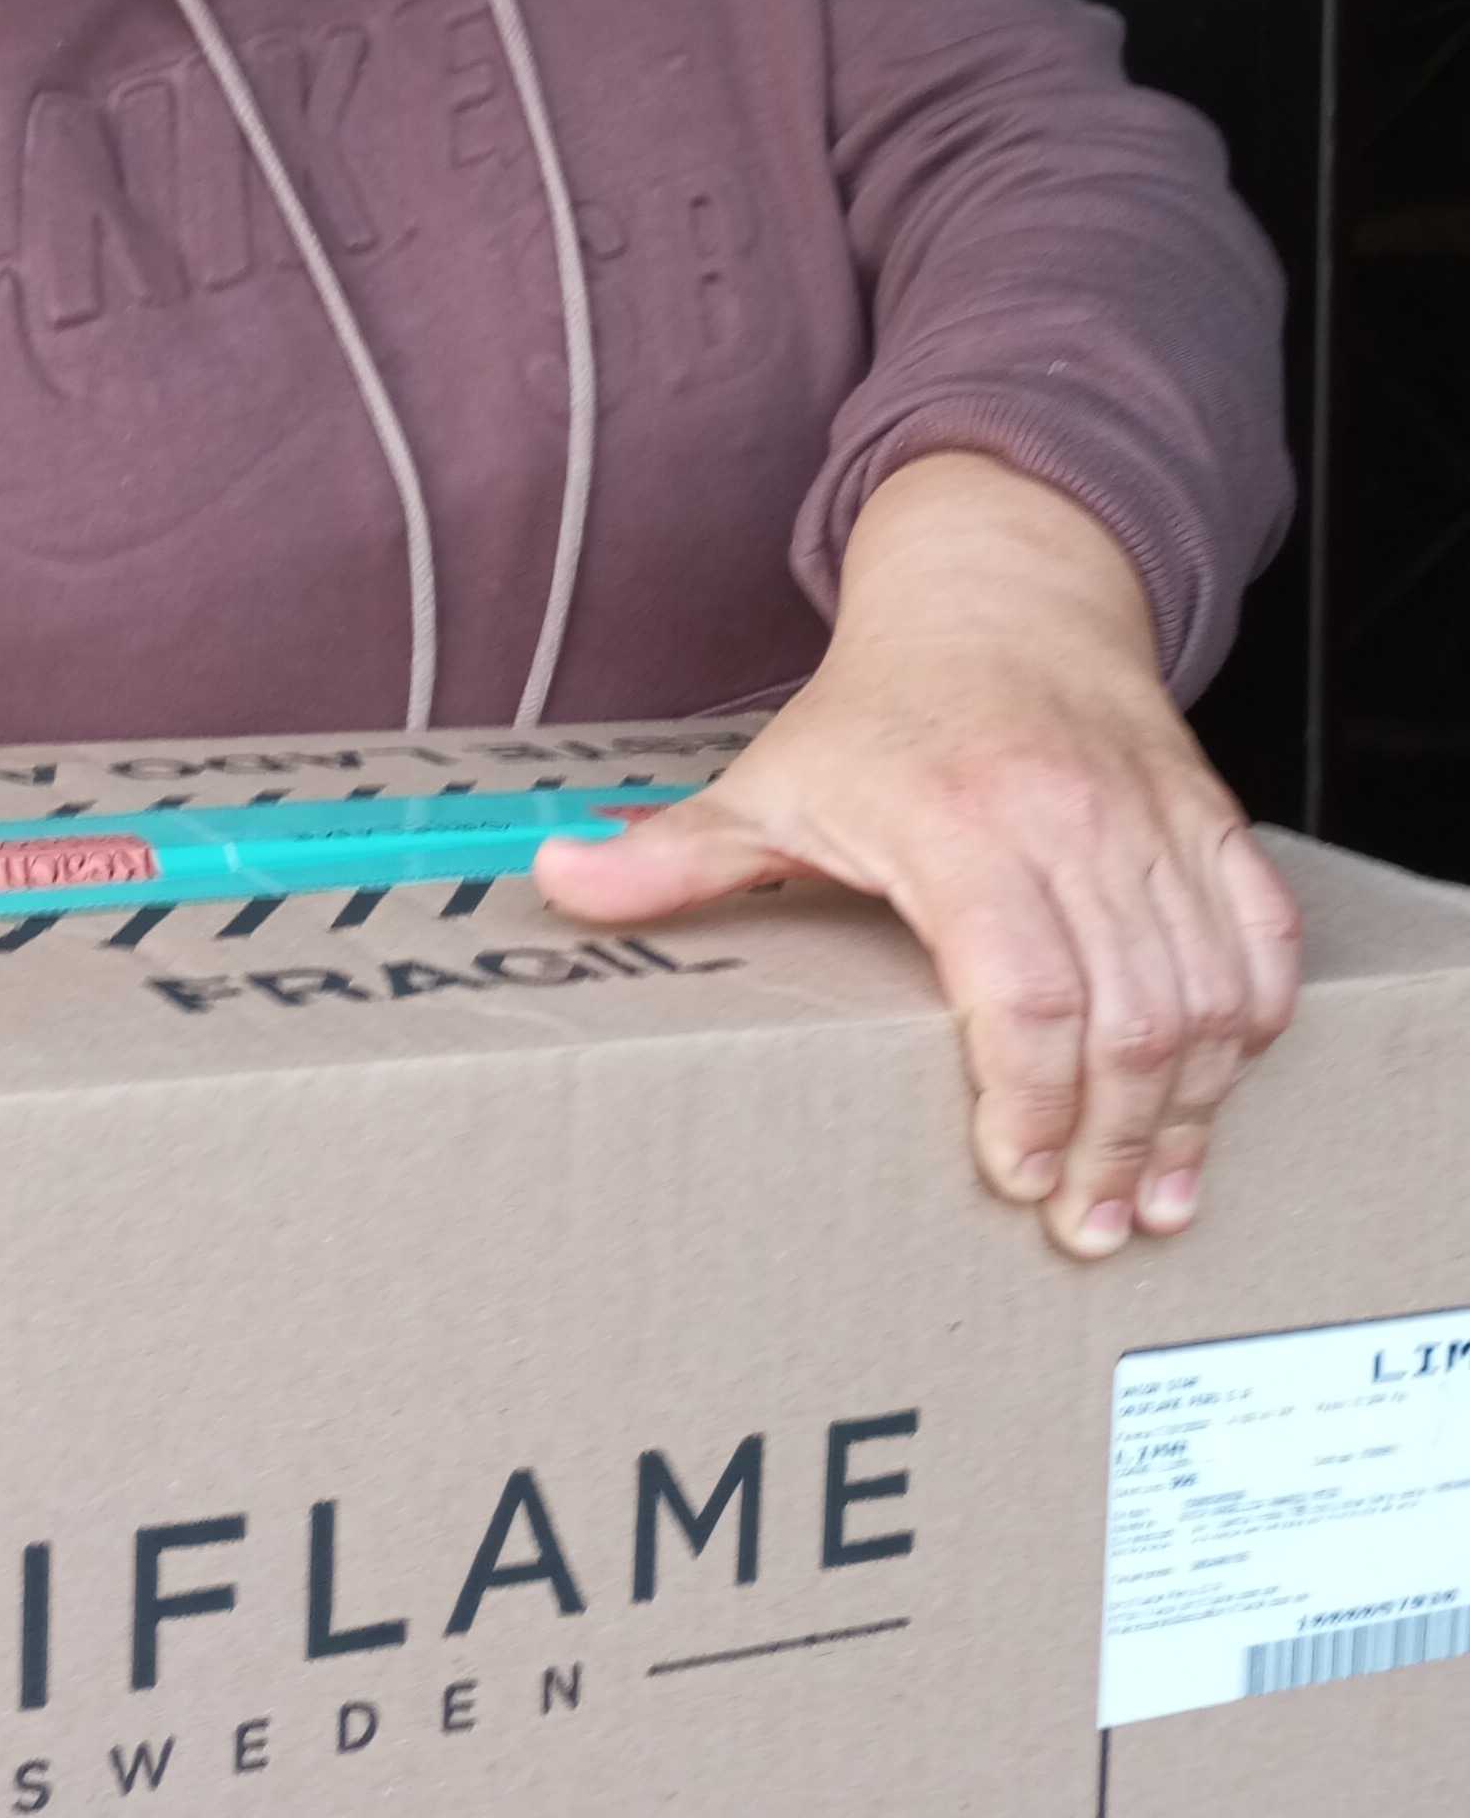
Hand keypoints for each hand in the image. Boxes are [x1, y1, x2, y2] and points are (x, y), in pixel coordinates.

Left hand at [538, 456, 1301, 1257]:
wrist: (1000, 591)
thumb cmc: (885, 708)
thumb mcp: (772, 779)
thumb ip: (677, 852)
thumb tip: (558, 879)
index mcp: (960, 820)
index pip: (1024, 990)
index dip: (1029, 1100)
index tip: (1012, 1175)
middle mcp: (1072, 820)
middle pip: (1127, 1015)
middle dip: (1113, 1140)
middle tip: (1088, 1226)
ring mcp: (1152, 822)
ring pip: (1205, 991)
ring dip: (1188, 1107)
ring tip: (1153, 1195)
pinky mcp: (1208, 821)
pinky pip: (1259, 936)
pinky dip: (1250, 1020)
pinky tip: (1216, 1090)